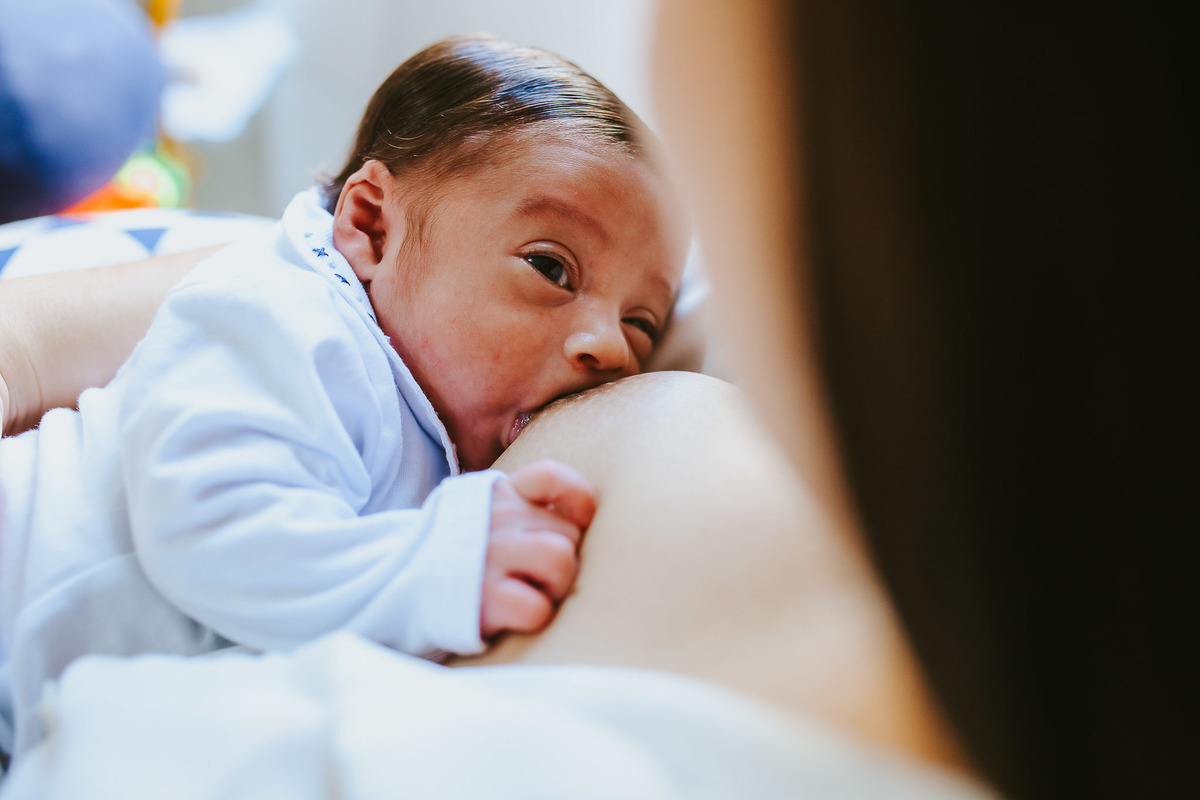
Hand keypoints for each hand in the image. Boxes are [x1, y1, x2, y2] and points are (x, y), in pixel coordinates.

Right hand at [480, 460, 595, 637]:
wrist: (401, 588)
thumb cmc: (464, 555)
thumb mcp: (489, 513)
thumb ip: (530, 507)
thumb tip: (585, 521)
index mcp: (500, 493)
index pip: (551, 477)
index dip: (576, 501)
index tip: (573, 523)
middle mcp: (496, 518)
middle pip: (569, 533)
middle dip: (564, 560)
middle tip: (537, 576)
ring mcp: (489, 554)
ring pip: (561, 560)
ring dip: (556, 586)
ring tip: (533, 593)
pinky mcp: (483, 596)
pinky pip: (538, 608)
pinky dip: (533, 616)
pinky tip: (513, 615)